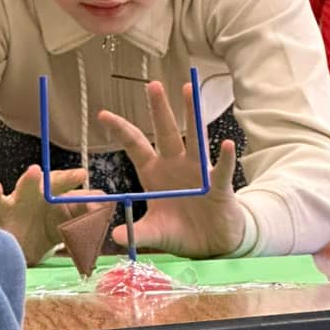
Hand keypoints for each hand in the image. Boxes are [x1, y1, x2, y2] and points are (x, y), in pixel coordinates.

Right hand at [0, 166, 104, 265]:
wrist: (19, 251)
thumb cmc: (45, 231)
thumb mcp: (69, 226)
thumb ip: (88, 217)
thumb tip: (107, 204)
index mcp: (56, 196)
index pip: (70, 186)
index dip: (76, 182)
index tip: (84, 177)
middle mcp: (38, 194)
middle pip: (51, 183)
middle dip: (64, 178)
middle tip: (78, 175)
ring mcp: (19, 201)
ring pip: (24, 187)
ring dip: (30, 179)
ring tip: (35, 170)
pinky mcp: (3, 214)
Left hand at [98, 82, 245, 258]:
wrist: (214, 244)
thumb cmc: (182, 231)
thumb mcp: (155, 232)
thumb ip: (137, 233)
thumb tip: (114, 237)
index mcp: (155, 173)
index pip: (136, 146)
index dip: (121, 130)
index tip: (102, 114)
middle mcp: (175, 166)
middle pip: (166, 133)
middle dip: (159, 109)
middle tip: (153, 85)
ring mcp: (198, 173)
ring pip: (195, 139)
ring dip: (192, 114)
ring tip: (189, 90)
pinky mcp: (219, 187)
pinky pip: (222, 170)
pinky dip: (225, 159)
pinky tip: (226, 144)